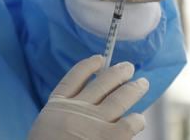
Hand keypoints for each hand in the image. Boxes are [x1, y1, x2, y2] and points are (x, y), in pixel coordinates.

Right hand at [28, 55, 148, 139]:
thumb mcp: (47, 127)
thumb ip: (62, 117)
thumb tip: (81, 107)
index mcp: (57, 106)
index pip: (73, 78)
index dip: (87, 66)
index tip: (98, 58)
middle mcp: (77, 108)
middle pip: (101, 83)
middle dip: (117, 73)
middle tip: (129, 67)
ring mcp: (95, 121)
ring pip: (119, 97)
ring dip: (133, 88)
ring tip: (142, 82)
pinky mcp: (111, 136)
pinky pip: (131, 122)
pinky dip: (137, 119)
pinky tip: (138, 118)